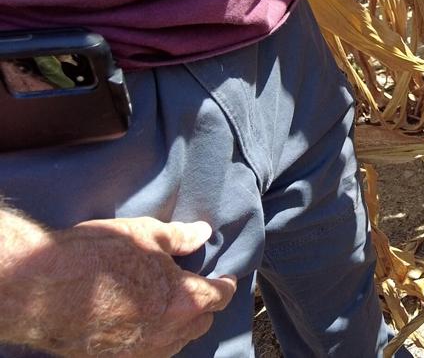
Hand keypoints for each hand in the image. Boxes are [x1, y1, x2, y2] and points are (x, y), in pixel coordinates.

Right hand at [1, 217, 236, 356]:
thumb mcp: (145, 234)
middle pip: (202, 322)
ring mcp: (142, 350)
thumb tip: (203, 232)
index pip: (219, 296)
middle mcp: (168, 332)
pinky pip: (149, 351)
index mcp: (184, 300)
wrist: (42, 288)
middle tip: (199, 288)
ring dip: (181, 324)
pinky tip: (144, 322)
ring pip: (177, 341)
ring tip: (172, 306)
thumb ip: (180, 237)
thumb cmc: (96, 255)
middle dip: (205, 305)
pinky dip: (155, 337)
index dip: (226, 284)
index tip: (226, 278)